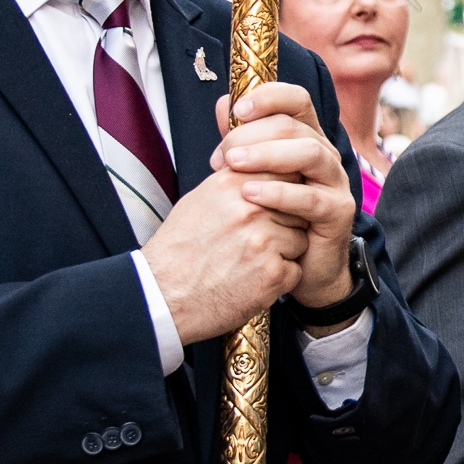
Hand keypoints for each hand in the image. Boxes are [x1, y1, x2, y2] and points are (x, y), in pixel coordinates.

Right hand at [147, 174, 315, 344]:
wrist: (162, 296)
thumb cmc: (179, 250)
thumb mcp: (199, 201)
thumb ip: (235, 182)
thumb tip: (262, 166)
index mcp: (232, 185)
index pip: (284, 173)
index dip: (283, 192)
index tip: (277, 205)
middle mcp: (251, 209)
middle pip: (297, 207)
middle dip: (285, 224)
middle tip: (256, 241)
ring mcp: (264, 242)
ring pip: (300, 239)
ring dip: (283, 253)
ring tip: (250, 262)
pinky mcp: (273, 274)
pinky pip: (295, 270)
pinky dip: (279, 279)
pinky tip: (252, 281)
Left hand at [208, 83, 355, 310]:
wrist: (298, 267)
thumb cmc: (272, 216)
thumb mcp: (252, 174)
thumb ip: (241, 140)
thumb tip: (224, 103)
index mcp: (306, 137)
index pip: (296, 100)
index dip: (268, 96)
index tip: (237, 109)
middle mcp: (326, 155)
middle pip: (296, 126)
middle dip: (254, 134)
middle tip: (224, 153)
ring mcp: (336, 183)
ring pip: (310, 153)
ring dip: (267, 155)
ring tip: (233, 166)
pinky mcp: (339, 213)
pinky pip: (311, 197)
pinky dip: (278, 193)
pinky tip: (250, 195)